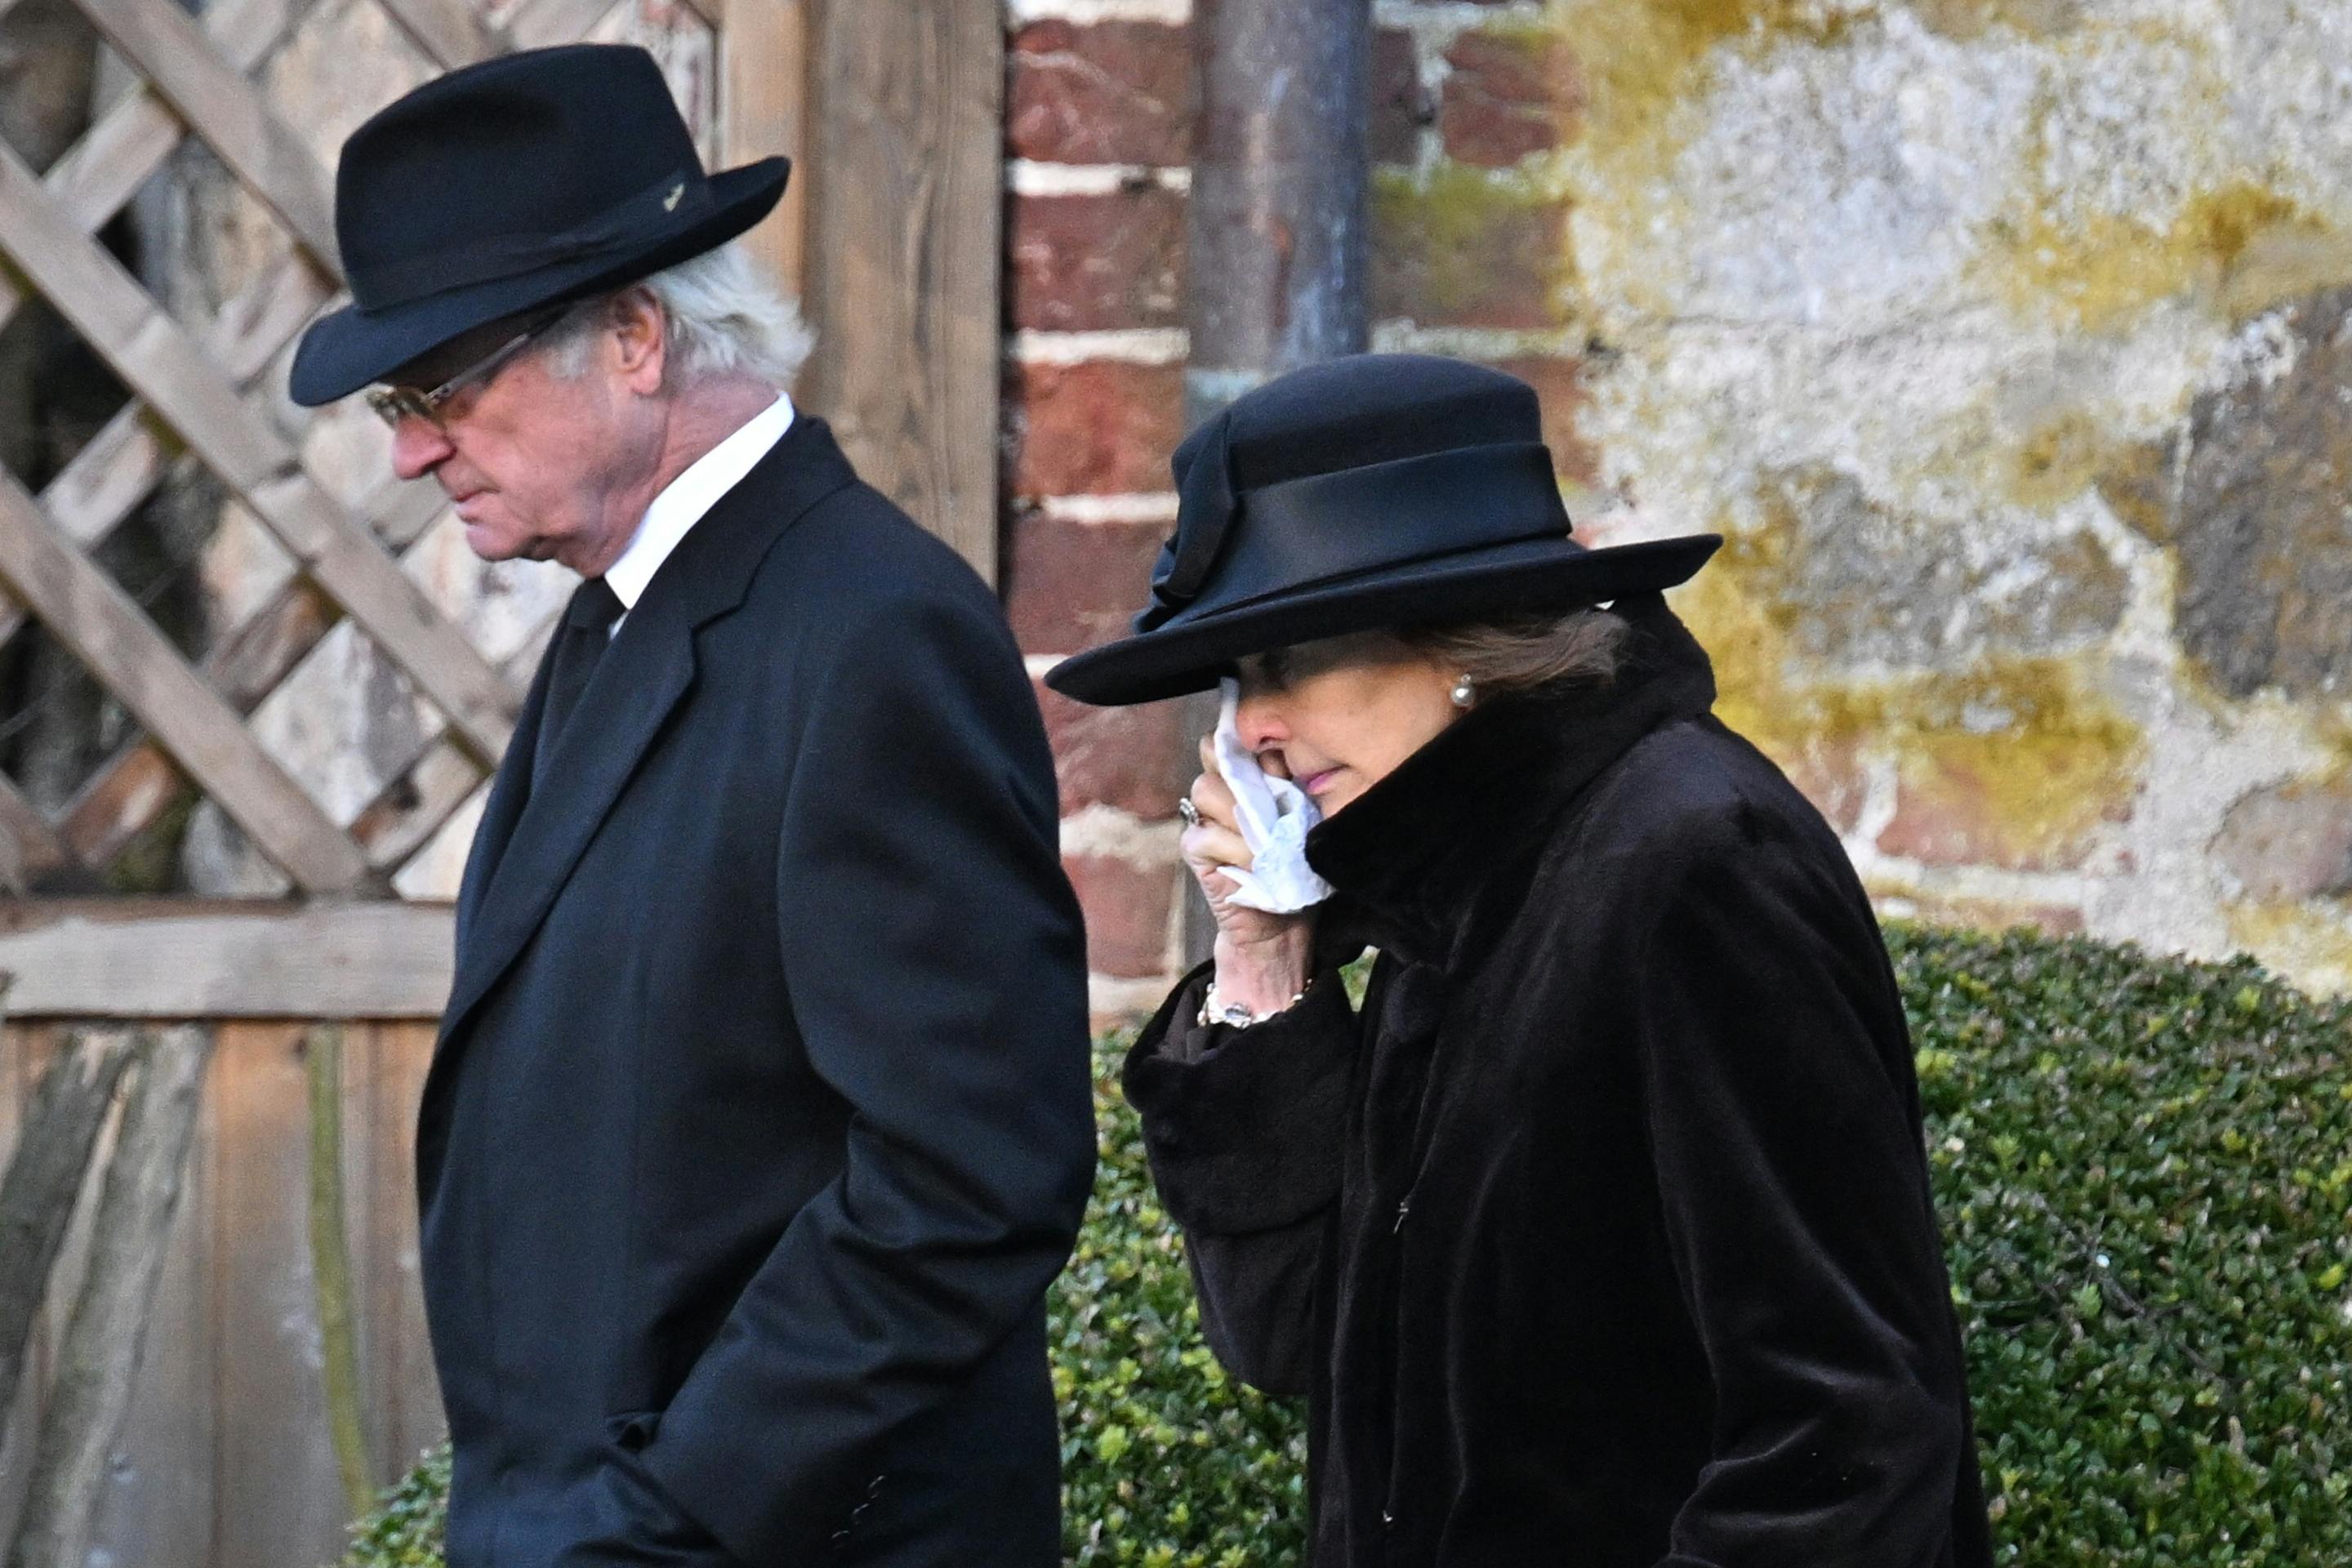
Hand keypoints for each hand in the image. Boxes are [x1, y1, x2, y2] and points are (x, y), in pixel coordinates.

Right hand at [1182, 737, 1312, 1013]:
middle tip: (1275, 797)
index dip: (1255, 744)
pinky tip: (1257, 862)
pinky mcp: (1194, 849)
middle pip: (1213, 753)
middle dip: (1246, 772)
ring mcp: (1201, 819)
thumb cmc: (1299, 864)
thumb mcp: (1302, 815)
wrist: (1284, 923)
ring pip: (1206, 789)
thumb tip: (1283, 755)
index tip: (1282, 766)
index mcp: (1245, 775)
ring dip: (1243, 812)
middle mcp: (1218, 790)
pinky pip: (1207, 834)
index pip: (1233, 735)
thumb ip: (1288, 782)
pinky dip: (1236, 848)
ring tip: (1269, 837)